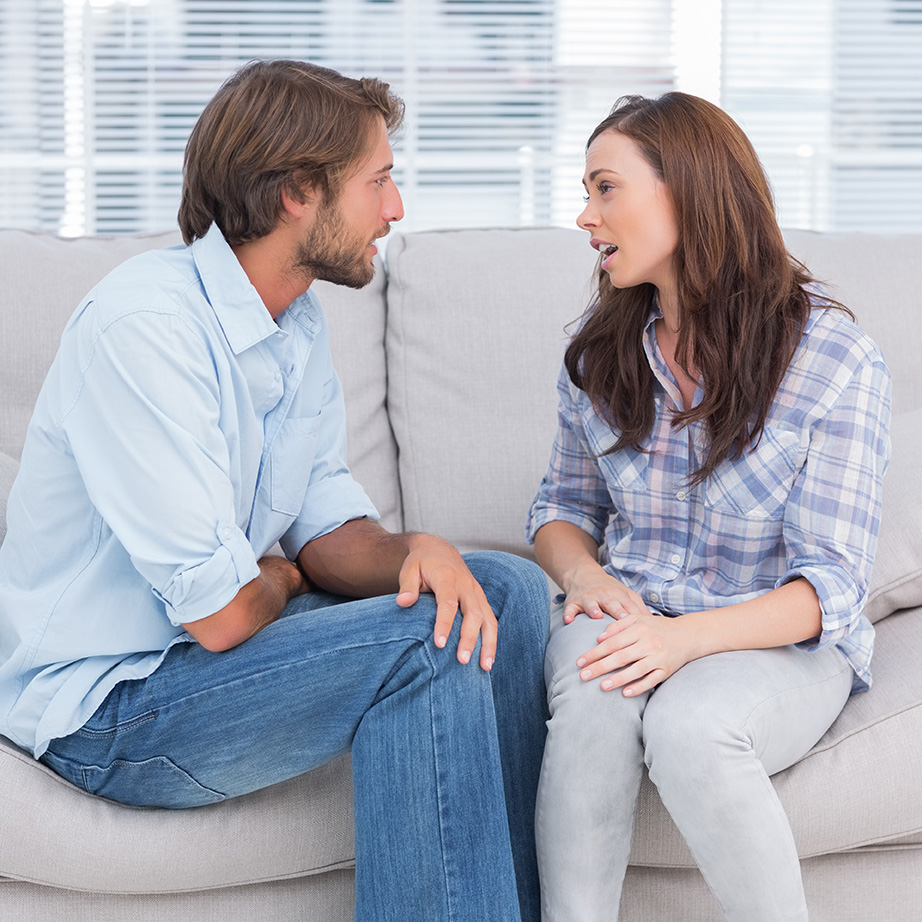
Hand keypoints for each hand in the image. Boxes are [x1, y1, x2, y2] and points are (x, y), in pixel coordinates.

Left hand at [395, 535, 497, 670]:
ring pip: (488, 618)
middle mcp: (466, 584)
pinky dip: (492, 640)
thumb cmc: (420, 563)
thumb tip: (403, 602)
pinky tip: (488, 659)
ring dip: (488, 643)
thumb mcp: (409, 569)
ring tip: (485, 667)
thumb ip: (407, 586)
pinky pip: (491, 620)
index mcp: (447, 577)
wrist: (439, 550)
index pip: (448, 602)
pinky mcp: (481, 600)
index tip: (440, 644)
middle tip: (462, 661)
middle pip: (472, 613)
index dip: (445, 623)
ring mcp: (476, 592)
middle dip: (469, 637)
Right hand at [561, 565, 648, 624]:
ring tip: (596, 616)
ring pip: (591, 604)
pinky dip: (569, 614)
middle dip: (618, 611)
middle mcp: (604, 595)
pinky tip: (568, 621)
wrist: (583, 575)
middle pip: (612, 603)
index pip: (629, 606)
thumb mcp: (626, 594)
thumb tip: (658, 623)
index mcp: (619, 595)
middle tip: (623, 619)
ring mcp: (588, 598)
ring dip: (593, 610)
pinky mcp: (573, 602)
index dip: (636, 614)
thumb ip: (640, 608)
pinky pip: (570, 609)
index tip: (643, 626)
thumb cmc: (609, 590)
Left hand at [575, 609, 696, 696]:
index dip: (594, 652)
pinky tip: (625, 693)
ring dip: (618, 679)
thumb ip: (618, 625)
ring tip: (601, 686)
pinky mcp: (667, 670)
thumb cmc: (658, 627)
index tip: (579, 661)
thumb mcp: (638, 619)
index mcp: (639, 629)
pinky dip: (639, 687)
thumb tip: (599, 638)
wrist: (688, 634)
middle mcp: (649, 643)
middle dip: (600, 667)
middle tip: (583, 675)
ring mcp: (658, 657)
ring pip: (635, 670)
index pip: (612, 643)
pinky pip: (651, 680)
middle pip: (620, 656)